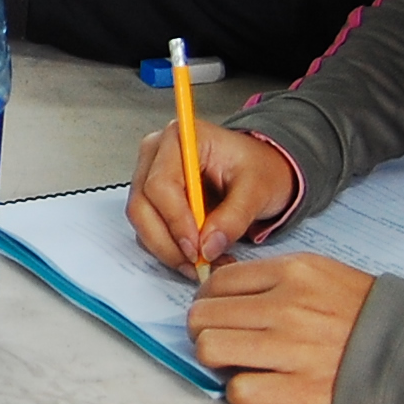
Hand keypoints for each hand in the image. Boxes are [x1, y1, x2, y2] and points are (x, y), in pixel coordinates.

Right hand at [126, 122, 298, 271]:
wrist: (261, 170)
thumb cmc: (259, 167)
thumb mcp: (257, 189)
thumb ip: (233, 218)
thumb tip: (209, 247)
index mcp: (181, 138)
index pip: (160, 184)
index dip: (175, 220)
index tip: (196, 249)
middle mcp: (157, 154)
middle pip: (142, 205)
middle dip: (168, 242)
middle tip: (198, 264)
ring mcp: (149, 176)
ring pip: (142, 222)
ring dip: (169, 250)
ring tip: (204, 264)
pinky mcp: (152, 199)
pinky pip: (149, 230)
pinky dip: (170, 250)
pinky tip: (198, 256)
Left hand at [185, 253, 375, 403]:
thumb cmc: (363, 313)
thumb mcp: (321, 274)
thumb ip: (273, 277)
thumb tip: (220, 289)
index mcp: (293, 273)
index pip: (217, 282)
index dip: (207, 299)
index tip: (217, 312)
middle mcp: (286, 308)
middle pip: (203, 316)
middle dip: (204, 329)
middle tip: (221, 338)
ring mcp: (291, 350)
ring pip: (210, 349)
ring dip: (214, 359)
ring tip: (234, 361)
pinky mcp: (299, 390)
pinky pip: (239, 391)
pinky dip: (240, 391)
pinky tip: (256, 384)